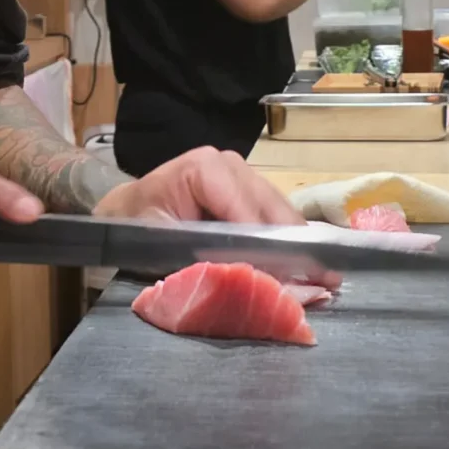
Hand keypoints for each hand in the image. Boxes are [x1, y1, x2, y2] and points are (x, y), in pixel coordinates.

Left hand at [92, 148, 341, 288]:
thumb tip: (250, 281)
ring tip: (323, 279)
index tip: (290, 281)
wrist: (125, 210)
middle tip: (323, 284)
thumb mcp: (161, 244)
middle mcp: (231, 164)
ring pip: (282, 214)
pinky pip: (276, 216)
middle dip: (294, 250)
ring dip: (298, 247)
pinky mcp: (250, 189)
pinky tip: (305, 266)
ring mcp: (244, 174)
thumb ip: (204, 260)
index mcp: (206, 168)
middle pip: (273, 211)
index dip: (268, 249)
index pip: (247, 213)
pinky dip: (289, 242)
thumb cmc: (137, 225)